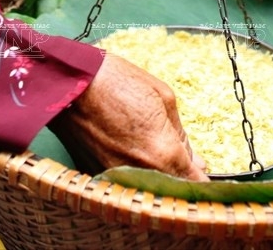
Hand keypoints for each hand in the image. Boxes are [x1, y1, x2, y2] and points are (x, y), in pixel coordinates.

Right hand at [49, 53, 207, 179]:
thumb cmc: (115, 81)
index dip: (203, 179)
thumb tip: (195, 160)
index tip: (204, 172)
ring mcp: (118, 179)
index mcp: (165, 153)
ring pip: (148, 190)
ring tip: (149, 150)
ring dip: (156, 177)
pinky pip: (125, 184)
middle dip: (180, 179)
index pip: (196, 185)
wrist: (69, 81)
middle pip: (173, 192)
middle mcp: (142, 174)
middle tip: (180, 159)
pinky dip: (133, 175)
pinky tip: (129, 151)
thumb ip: (182, 133)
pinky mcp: (98, 176)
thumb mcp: (162, 96)